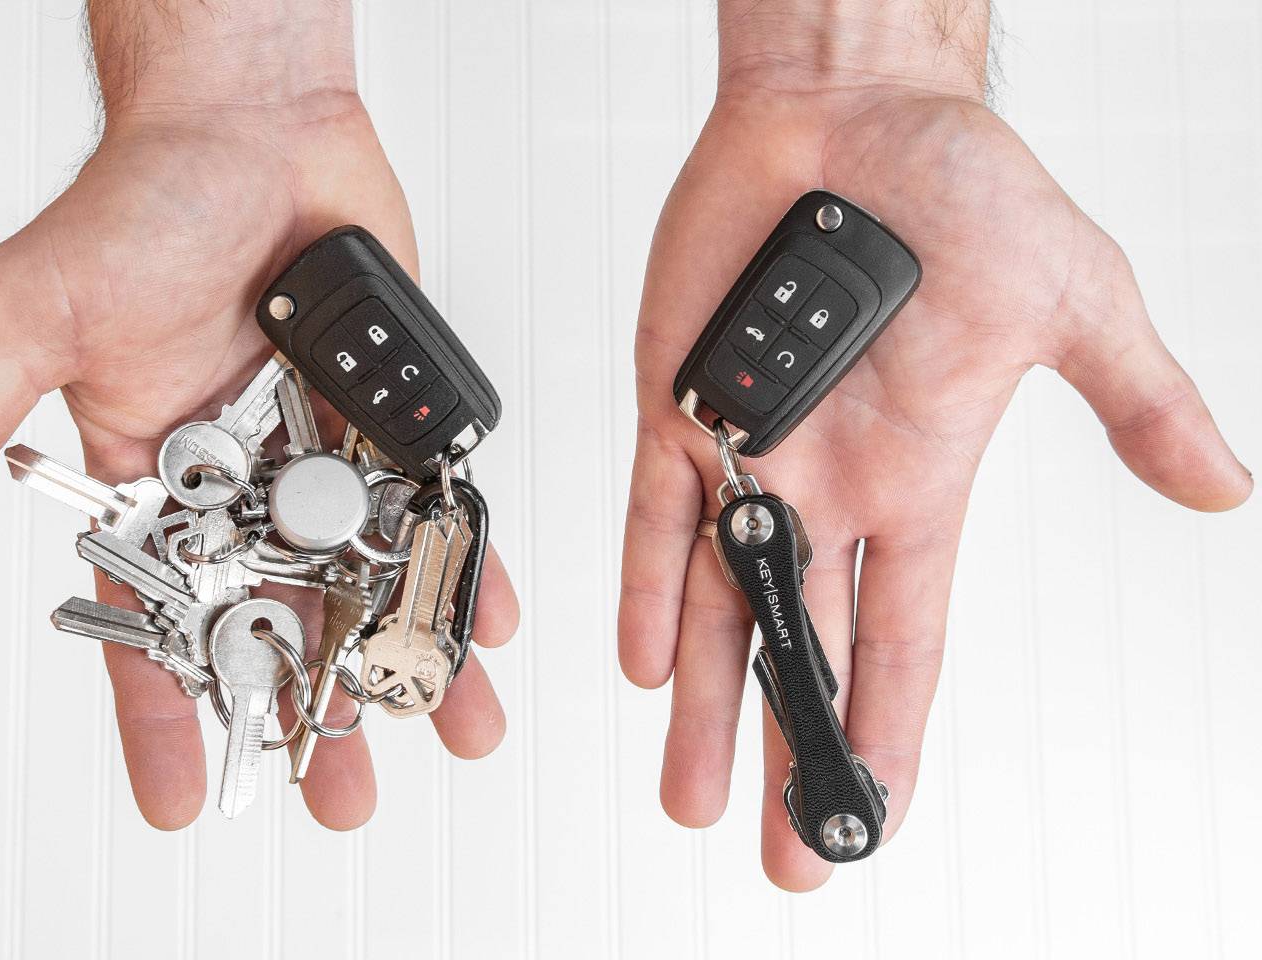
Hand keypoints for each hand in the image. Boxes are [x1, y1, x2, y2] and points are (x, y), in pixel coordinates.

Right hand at [0, 66, 517, 828]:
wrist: (252, 125)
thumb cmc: (138, 202)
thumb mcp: (32, 318)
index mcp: (147, 484)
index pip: (148, 624)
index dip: (165, 718)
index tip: (185, 804)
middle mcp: (238, 485)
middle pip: (278, 624)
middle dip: (312, 713)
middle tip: (345, 798)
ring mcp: (321, 459)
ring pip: (369, 578)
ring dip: (411, 654)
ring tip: (458, 730)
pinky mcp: (388, 420)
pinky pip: (433, 506)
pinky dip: (465, 560)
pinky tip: (493, 619)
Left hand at [617, 61, 1250, 886]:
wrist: (856, 108)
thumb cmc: (962, 187)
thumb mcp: (1074, 305)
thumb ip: (1135, 404)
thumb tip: (1224, 488)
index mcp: (919, 480)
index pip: (904, 638)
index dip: (887, 732)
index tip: (874, 815)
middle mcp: (827, 485)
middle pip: (804, 648)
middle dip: (790, 754)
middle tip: (782, 855)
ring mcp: (748, 450)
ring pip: (717, 604)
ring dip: (708, 704)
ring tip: (691, 798)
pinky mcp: (680, 402)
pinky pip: (656, 516)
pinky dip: (651, 586)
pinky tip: (649, 661)